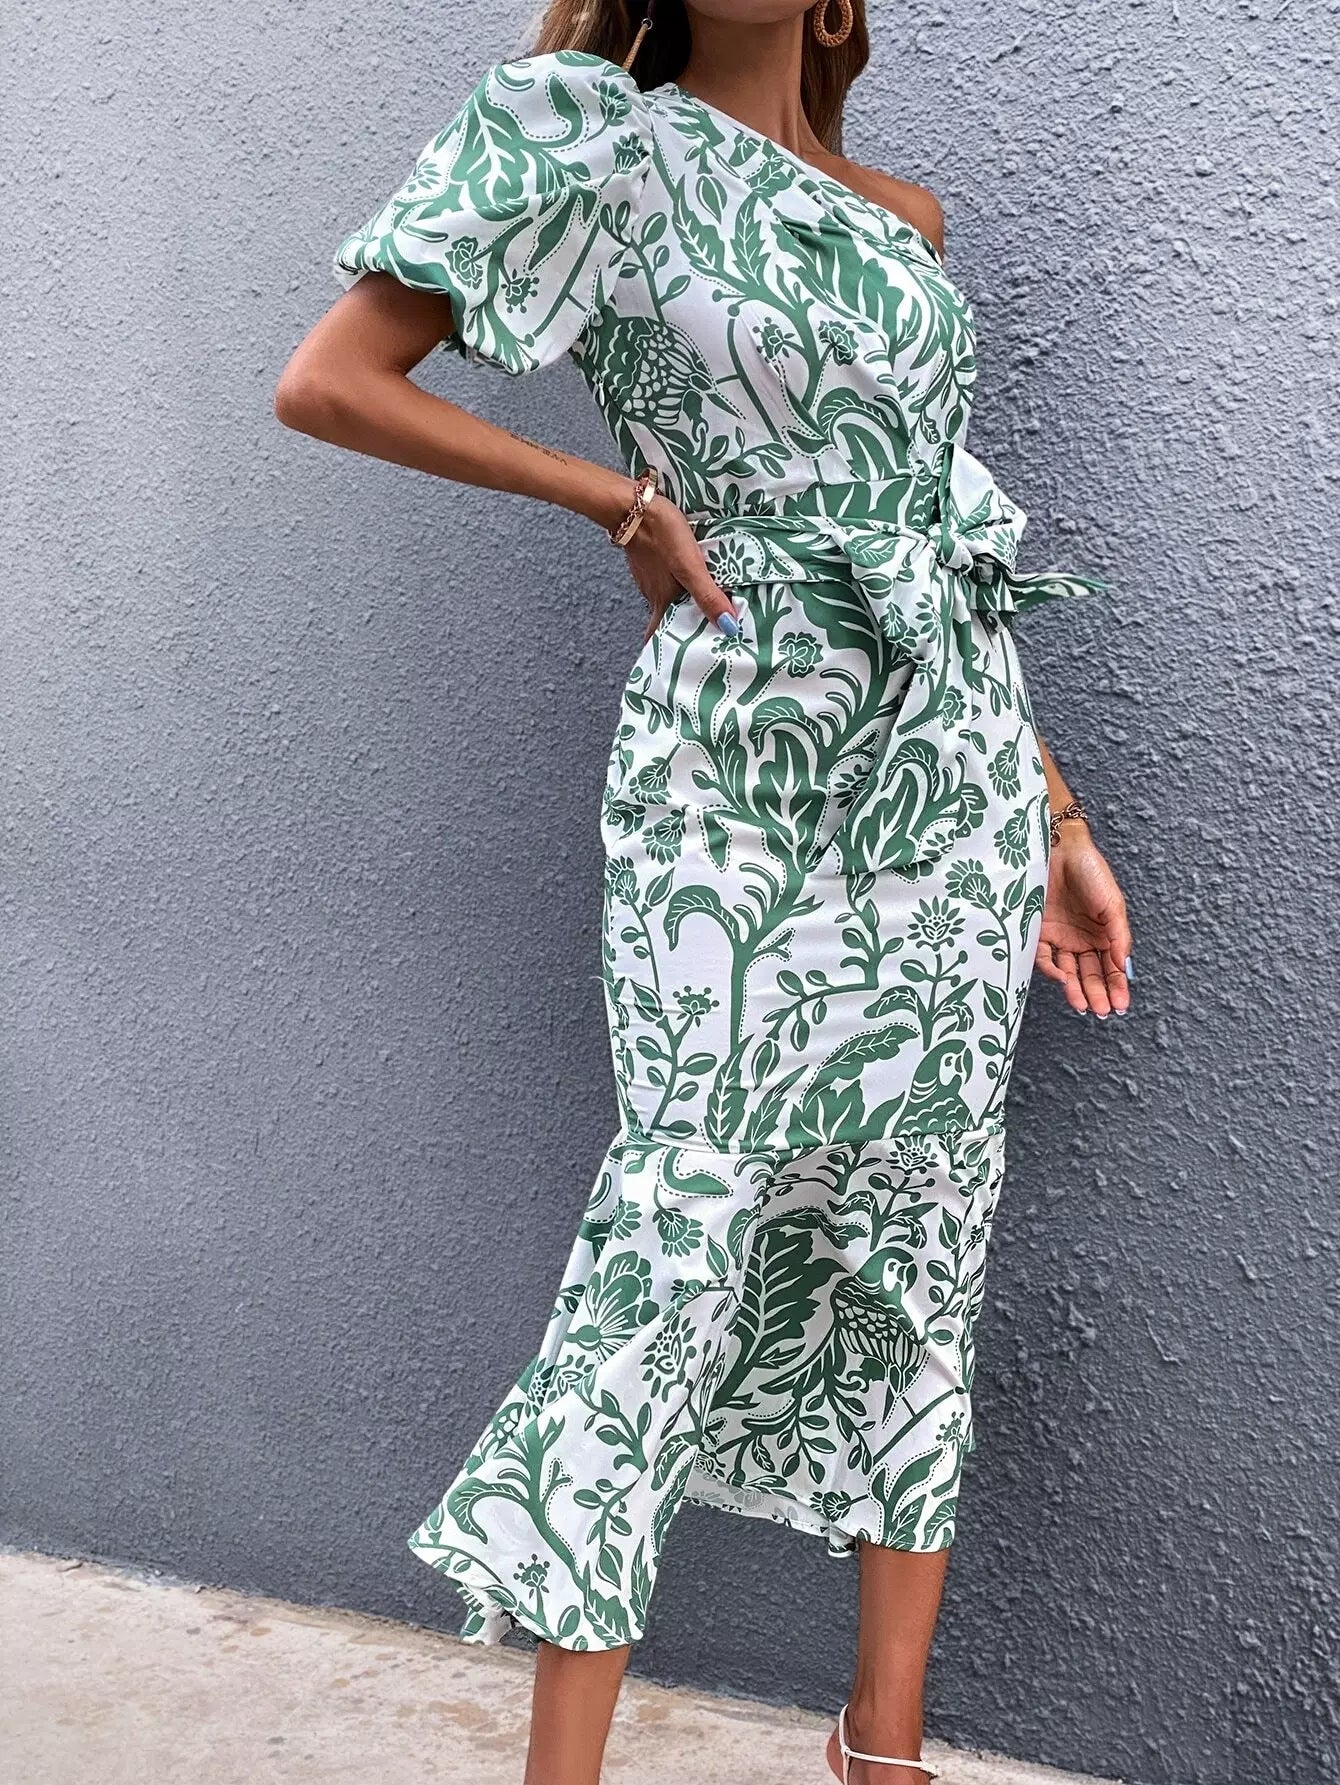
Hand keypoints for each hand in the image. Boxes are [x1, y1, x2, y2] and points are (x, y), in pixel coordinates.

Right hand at [622, 498, 738, 642]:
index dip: (667, 646)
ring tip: (701, 602)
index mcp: (661, 599)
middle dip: (680, 623)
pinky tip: (685, 573)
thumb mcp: (690, 568)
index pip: (658, 633)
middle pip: (666, 615)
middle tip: (700, 630)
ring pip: (665, 594)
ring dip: (679, 600)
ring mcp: (648, 573)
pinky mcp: (649, 555)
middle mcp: (653, 591)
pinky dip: (674, 580)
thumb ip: (708, 597)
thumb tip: (728, 627)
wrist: (634, 504)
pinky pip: (663, 575)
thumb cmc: (662, 535)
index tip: (676, 659)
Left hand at [1035, 827, 1132, 1016]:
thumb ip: (1119, 936)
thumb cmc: (1091, 872)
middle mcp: (1082, 940)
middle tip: (1102, 1011)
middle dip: (1097, 994)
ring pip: (1068, 971)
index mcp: (1103, 935)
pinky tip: (1062, 979)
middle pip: (1090, 974)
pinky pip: (1044, 957)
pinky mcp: (1038, 932)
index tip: (1121, 1005)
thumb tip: (1124, 966)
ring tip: (1083, 1005)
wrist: (1058, 848)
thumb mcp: (1113, 905)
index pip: (1111, 968)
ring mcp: (1060, 938)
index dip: (1117, 986)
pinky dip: (1052, 969)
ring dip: (1076, 989)